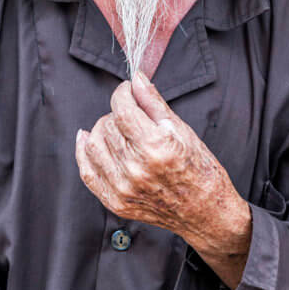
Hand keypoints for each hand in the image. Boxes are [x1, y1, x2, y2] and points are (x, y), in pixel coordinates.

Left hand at [75, 71, 250, 288]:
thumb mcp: (182, 130)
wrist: (204, 211)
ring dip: (102, 129)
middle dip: (116, 112)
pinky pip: (87, 172)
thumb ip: (154, 103)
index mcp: (156, 148)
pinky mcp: (115, 202)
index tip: (128, 90)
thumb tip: (136, 78)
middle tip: (130, 112)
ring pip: (93, 145)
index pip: (122, 109)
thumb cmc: (199, 169)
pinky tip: (88, 138)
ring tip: (117, 128)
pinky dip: (84, 152)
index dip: (122, 93)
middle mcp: (136, 169)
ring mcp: (123, 188)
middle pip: (107, 125)